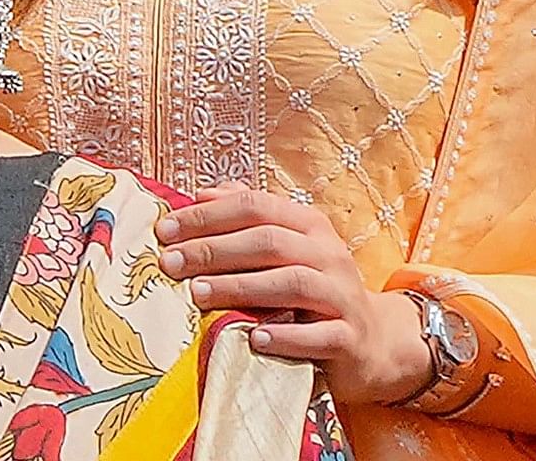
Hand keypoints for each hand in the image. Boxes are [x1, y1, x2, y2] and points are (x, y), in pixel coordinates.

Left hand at [158, 184, 430, 404]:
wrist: (372, 342)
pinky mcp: (351, 338)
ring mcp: (344, 296)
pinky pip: (320, 335)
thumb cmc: (311, 288)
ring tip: (197, 294)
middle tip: (170, 263)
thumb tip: (201, 193)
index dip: (207, 215)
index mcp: (308, 225)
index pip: (254, 206)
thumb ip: (247, 218)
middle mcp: (329, 254)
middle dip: (213, 250)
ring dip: (240, 287)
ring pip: (292, 282)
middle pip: (268, 242)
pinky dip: (286, 337)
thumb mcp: (285, 247)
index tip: (163, 231)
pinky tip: (254, 338)